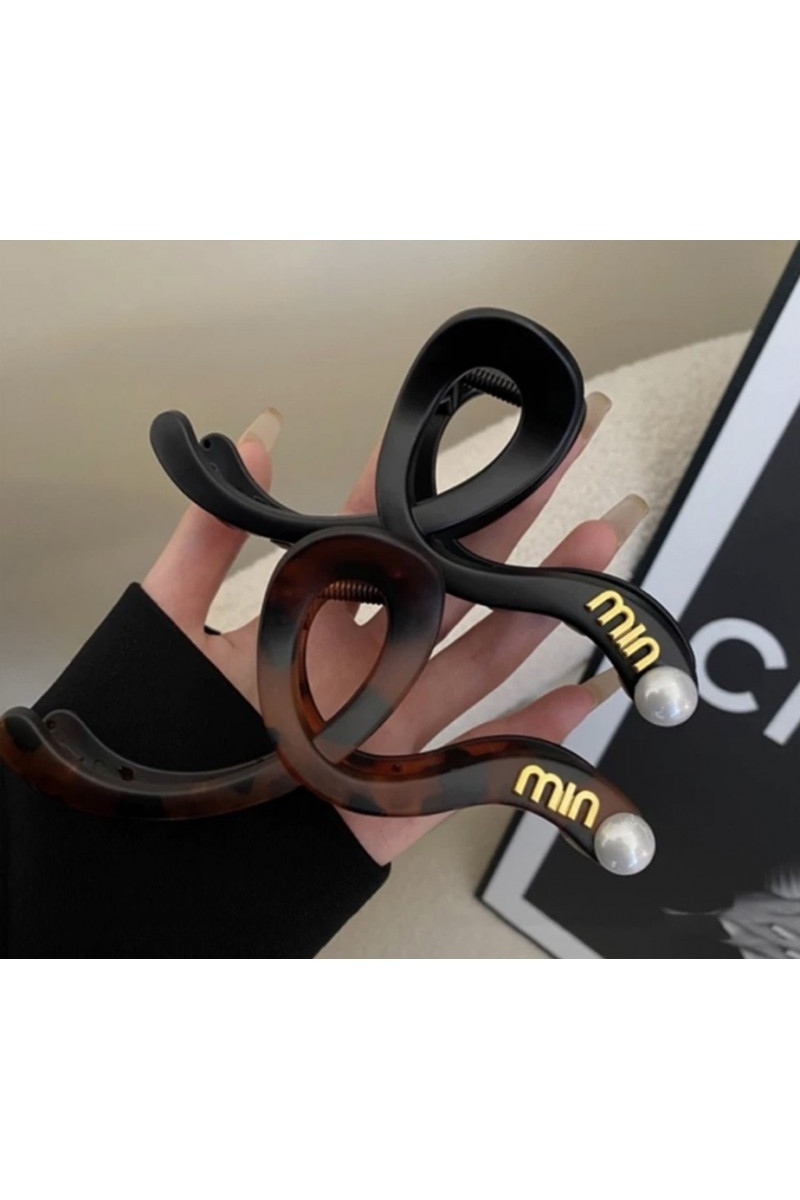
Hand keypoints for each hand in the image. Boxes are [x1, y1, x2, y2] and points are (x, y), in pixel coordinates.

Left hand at [143, 394, 645, 864]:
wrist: (162, 855)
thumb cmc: (159, 740)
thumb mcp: (168, 626)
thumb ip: (203, 540)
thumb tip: (252, 449)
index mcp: (310, 622)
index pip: (377, 536)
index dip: (424, 486)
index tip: (468, 433)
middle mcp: (362, 666)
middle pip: (449, 586)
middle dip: (507, 527)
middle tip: (558, 468)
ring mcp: (391, 726)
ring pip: (482, 657)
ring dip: (540, 607)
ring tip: (591, 548)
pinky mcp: (407, 791)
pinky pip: (485, 759)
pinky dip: (537, 732)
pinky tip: (584, 689)